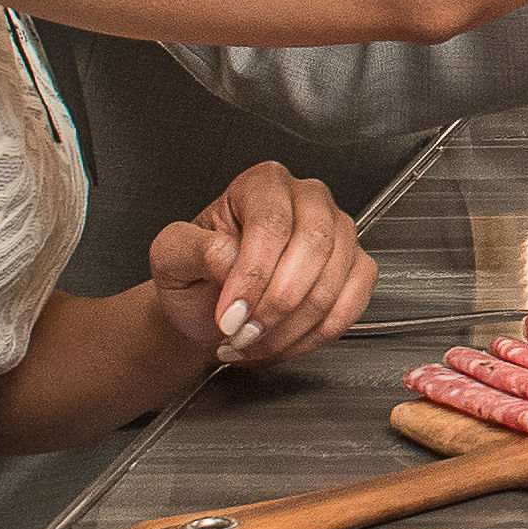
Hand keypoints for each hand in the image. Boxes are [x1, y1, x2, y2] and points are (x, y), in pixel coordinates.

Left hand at [147, 163, 374, 367]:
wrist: (209, 308)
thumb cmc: (194, 277)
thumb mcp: (170, 257)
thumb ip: (192, 249)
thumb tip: (228, 256)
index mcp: (262, 184)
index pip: (271, 221)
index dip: (253, 274)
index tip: (228, 316)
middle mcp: (308, 199)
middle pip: (313, 246)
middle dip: (276, 303)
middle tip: (242, 333)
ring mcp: (339, 232)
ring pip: (331, 282)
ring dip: (290, 327)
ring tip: (253, 344)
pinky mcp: (357, 268)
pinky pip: (350, 306)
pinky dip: (313, 337)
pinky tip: (280, 344)